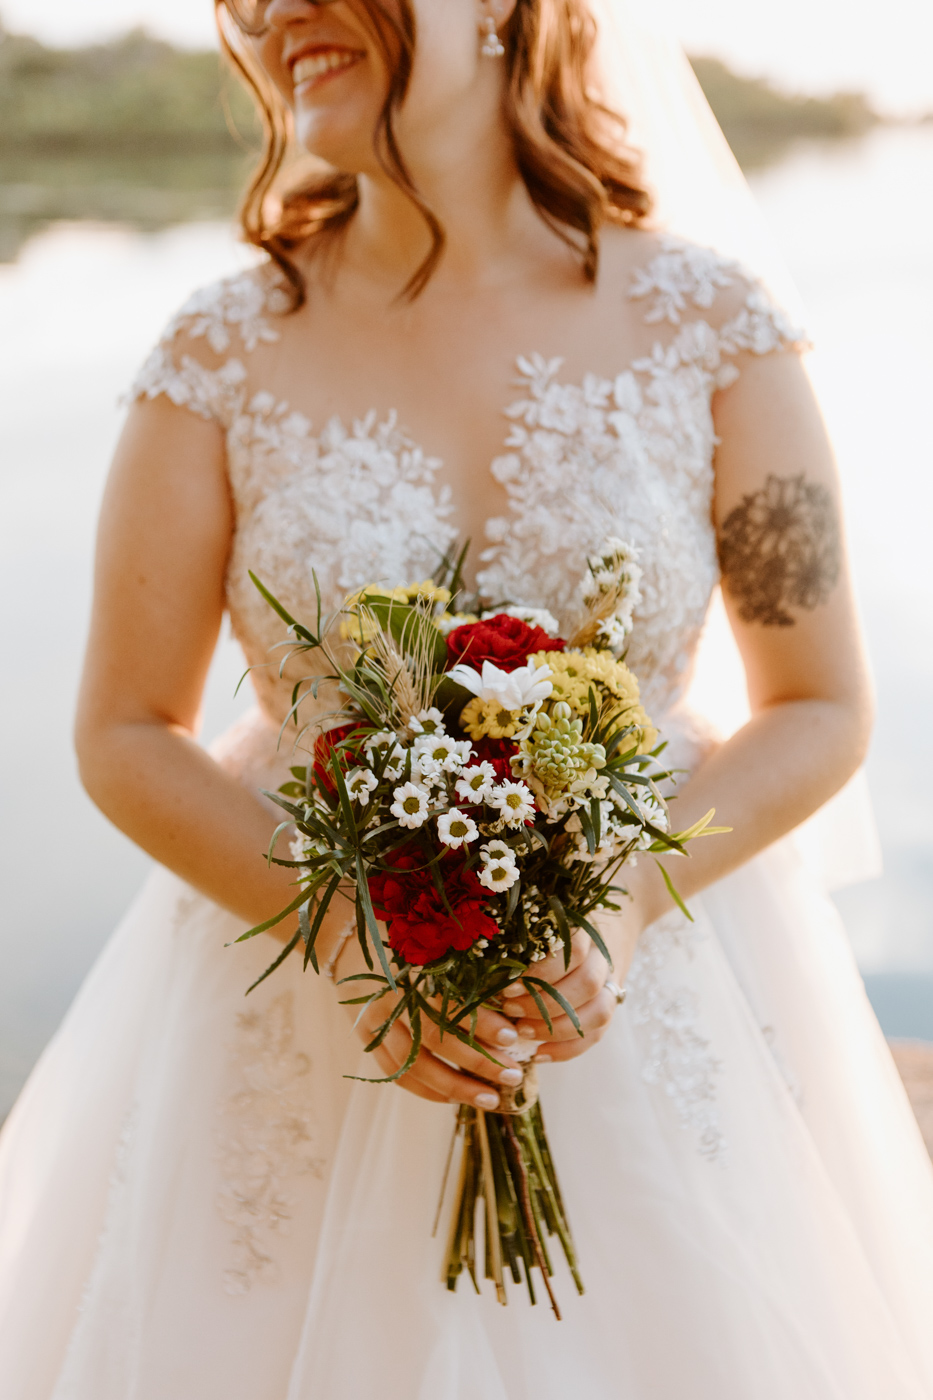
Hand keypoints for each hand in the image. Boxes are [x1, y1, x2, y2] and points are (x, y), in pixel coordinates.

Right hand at [332, 931, 525, 1109]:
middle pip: (436, 1040)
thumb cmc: (402, 937)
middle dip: (477, 1063)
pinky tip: (453, 1099)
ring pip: (415, 1065)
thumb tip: (510, 997)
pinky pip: (396, 1074)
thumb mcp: (431, 944)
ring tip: (489, 1098)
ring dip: (455, 1087)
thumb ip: (461, 968)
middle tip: (512, 1076)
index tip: (512, 1037)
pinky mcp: (367, 1038)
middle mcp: (391, 998)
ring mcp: (375, 1022)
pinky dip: (426, 1090)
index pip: (450, 1003)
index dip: (481, 1023)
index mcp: (411, 969)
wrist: (347, 940)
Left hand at [498, 903, 642, 1063]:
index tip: (509, 987)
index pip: (574, 951)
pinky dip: (567, 1049)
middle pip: (587, 983)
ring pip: (598, 1011)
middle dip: (546, 1003)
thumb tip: (484, 970)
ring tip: (522, 1031)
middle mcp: (603, 958)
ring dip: (558, 1028)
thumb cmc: (553, 930)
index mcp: (585, 930)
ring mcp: (610, 984)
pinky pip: (596, 1034)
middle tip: (510, 1009)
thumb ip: (520, 943)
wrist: (605, 930)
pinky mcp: (608, 1008)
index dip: (543, 972)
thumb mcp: (538, 926)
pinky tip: (539, 1053)